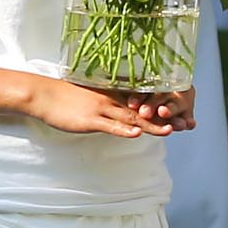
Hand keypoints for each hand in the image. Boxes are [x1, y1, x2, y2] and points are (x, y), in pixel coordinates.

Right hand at [20, 75, 183, 137]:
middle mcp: (111, 100)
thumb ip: (108, 103)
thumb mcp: (91, 97)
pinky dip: (124, 130)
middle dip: (164, 118)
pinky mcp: (90, 120)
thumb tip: (122, 110)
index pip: (142, 100)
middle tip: (185, 124)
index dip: (162, 107)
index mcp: (112, 94)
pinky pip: (110, 125)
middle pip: (143, 110)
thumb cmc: (63, 96)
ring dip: (151, 125)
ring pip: (131, 118)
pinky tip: (137, 133)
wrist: (43, 94)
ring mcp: (101, 109)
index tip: (179, 112)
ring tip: (170, 130)